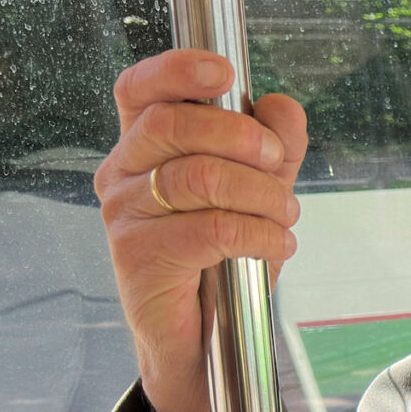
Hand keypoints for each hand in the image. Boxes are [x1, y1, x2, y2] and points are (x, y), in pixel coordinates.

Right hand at [96, 50, 309, 411]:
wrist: (204, 341)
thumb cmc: (224, 258)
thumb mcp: (259, 192)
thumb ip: (273, 147)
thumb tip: (281, 105)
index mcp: (144, 145)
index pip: (140, 89)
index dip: (176, 70)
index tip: (224, 70)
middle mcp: (123, 173)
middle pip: (172, 125)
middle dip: (240, 136)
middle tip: (279, 163)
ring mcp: (123, 214)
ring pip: (195, 177)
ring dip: (259, 193)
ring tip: (287, 215)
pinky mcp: (136, 257)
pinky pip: (206, 228)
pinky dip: (257, 232)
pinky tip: (278, 244)